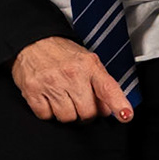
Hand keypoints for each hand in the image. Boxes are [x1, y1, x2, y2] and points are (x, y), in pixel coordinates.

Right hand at [11, 36, 133, 122]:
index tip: (125, 115)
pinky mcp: (33, 91)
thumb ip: (101, 83)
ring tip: (62, 97)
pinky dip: (48, 111)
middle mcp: (71, 74)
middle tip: (79, 100)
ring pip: (67, 118)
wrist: (33, 41)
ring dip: (66, 112)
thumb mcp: (87, 61)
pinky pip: (46, 116)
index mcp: (88, 65)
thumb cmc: (62, 53)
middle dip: (85, 112)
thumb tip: (110, 110)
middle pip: (87, 113)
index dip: (118, 104)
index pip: (107, 88)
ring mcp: (51, 83)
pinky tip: (49, 98)